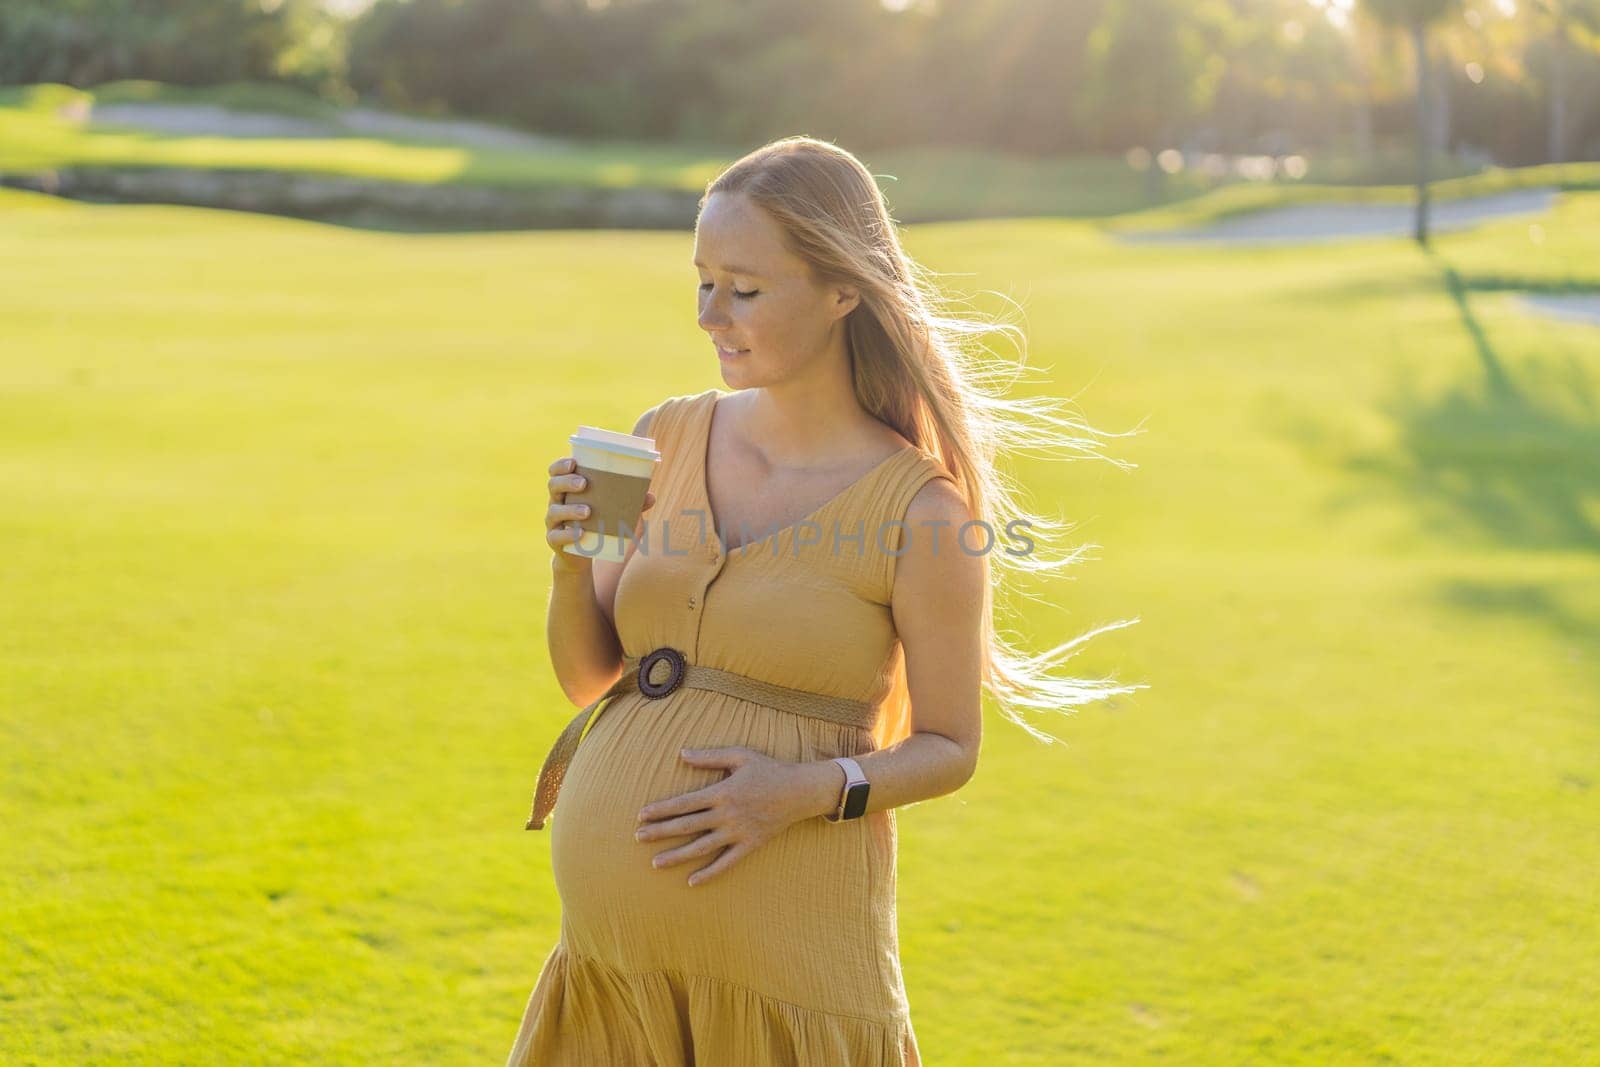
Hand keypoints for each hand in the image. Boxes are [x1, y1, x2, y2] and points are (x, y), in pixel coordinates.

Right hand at [545, 456, 653, 575]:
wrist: (578, 555)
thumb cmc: (594, 524)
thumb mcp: (609, 512)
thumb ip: (628, 503)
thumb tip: (650, 497)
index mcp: (566, 490)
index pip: (556, 472)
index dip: (560, 466)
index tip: (573, 462)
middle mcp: (556, 503)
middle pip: (553, 486)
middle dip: (567, 482)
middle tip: (584, 484)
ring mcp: (553, 522)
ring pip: (554, 511)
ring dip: (570, 509)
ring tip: (588, 511)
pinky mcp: (554, 541)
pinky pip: (556, 537)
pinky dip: (568, 535)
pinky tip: (580, 534)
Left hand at [634, 747, 812, 886]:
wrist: (800, 791)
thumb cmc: (768, 769)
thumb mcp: (739, 756)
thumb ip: (709, 757)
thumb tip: (681, 753)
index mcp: (721, 792)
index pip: (684, 803)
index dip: (661, 810)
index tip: (641, 816)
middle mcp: (726, 815)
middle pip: (687, 826)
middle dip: (660, 832)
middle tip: (637, 838)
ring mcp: (738, 832)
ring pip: (701, 847)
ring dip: (677, 856)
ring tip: (655, 863)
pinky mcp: (749, 845)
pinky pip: (726, 863)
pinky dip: (709, 873)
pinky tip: (692, 881)